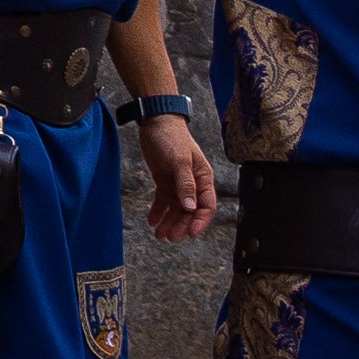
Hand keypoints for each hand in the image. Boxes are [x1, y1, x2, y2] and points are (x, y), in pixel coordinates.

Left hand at [139, 113, 217, 238]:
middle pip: (189, 211)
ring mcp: (178, 183)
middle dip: (181, 225)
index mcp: (203, 178)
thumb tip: (191, 208)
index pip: (206, 206)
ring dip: (169, 222)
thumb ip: (185, 184)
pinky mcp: (164, 180)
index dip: (200, 221)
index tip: (191, 233)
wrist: (155, 121)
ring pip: (176, 208)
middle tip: (170, 237)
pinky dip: (158, 211)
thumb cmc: (172, 137)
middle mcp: (192, 183)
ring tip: (159, 234)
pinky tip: (152, 221)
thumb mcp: (180, 160)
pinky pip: (163, 200)